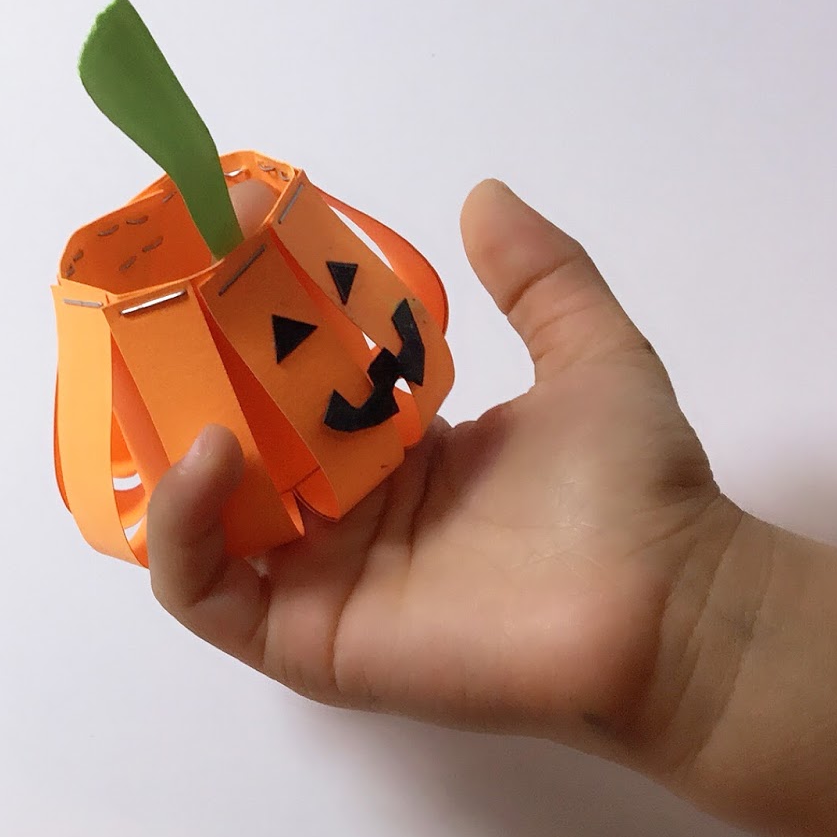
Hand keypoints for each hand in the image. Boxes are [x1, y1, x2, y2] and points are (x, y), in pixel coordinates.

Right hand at [149, 179, 746, 752]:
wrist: (666, 609)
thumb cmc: (633, 494)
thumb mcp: (589, 353)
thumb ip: (540, 276)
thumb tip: (482, 194)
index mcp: (394, 460)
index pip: (289, 396)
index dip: (250, 333)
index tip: (226, 255)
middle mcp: (345, 522)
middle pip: (232, 454)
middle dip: (191, 383)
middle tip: (170, 311)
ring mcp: (319, 585)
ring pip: (198, 526)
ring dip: (172, 454)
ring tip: (193, 388)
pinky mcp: (304, 642)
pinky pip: (203, 596)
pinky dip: (181, 530)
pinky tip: (212, 457)